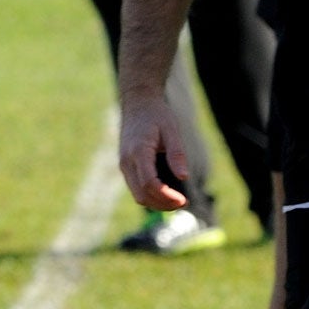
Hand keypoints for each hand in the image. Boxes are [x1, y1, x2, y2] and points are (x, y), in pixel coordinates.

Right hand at [118, 91, 191, 211]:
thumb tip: (184, 177)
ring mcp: (124, 164)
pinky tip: (167, 193)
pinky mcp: (126, 166)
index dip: (167, 197)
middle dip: (163, 204)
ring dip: (157, 203)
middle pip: (142, 195)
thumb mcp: (171, 130)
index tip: (184, 200)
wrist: (137, 103)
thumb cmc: (156, 114)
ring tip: (178, 201)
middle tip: (184, 203)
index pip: (149, 184)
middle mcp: (127, 161)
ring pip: (137, 195)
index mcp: (138, 151)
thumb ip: (176, 153)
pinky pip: (136, 188)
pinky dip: (151, 195)